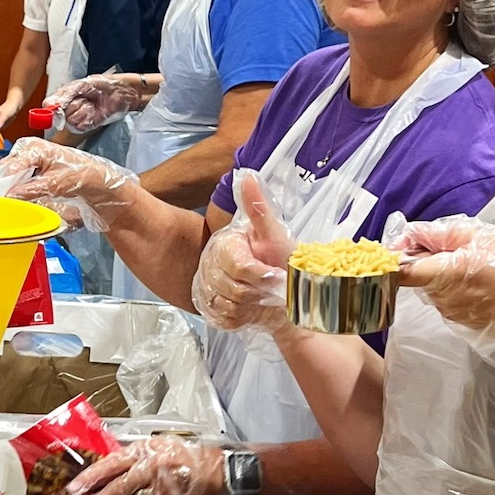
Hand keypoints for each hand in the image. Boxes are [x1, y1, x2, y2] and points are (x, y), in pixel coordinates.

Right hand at [0, 139, 138, 228]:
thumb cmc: (82, 175)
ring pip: (13, 176)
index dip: (3, 181)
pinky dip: (19, 190)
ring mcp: (32, 161)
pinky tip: (21, 199)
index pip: (11, 164)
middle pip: (9, 169)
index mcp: (35, 147)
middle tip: (3, 201)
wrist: (98, 182)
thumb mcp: (55, 184)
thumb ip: (30, 190)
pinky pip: (20, 181)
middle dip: (6, 184)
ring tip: (12, 202)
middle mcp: (30, 151)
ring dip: (12, 189)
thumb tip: (10, 196)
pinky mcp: (34, 172)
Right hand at [48, 72, 146, 132]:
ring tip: (90, 104)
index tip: (57, 106)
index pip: (48, 106)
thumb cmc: (101, 85)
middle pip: (60, 114)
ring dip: (82, 111)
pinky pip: (80, 125)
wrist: (119, 93)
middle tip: (83, 98)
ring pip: (70, 120)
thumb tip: (49, 105)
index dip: (52, 107)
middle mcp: (67, 109)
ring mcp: (76, 119)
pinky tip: (94, 111)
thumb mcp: (80, 85)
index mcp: (63, 97)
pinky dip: (88, 117)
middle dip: (72, 105)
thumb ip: (64, 95)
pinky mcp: (85, 126)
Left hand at [61, 436, 227, 494]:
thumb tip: (104, 469)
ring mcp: (162, 491)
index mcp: (144, 452)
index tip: (73, 488)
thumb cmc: (185, 457)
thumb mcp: (157, 446)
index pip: (111, 464)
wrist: (218, 470)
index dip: (90, 477)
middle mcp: (151, 471)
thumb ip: (132, 456)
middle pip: (117, 489)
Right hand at [192, 171, 291, 332]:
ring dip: (252, 306)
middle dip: (259, 291)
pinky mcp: (211, 310)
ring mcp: (208, 289)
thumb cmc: (282, 261)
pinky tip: (253, 310)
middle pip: (232, 288)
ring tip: (264, 298)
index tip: (277, 275)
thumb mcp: (274, 234)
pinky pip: (224, 319)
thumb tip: (246, 175)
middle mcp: (211, 265)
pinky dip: (243, 318)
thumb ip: (258, 208)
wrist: (285, 294)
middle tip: (275, 288)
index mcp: (225, 244)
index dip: (259, 274)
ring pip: (227, 305)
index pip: (238, 265)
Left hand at [396, 218, 494, 342]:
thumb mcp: (484, 237)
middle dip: (423, 258)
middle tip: (448, 244)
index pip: (400, 272)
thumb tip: (411, 233)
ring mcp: (450, 313)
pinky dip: (454, 287)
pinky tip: (479, 278)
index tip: (393, 248)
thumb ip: (441, 234)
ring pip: (432, 287)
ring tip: (472, 260)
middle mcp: (442, 298)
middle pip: (416, 276)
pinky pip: (447, 299)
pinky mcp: (460, 322)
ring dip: (441, 272)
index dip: (392, 258)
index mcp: (445, 274)